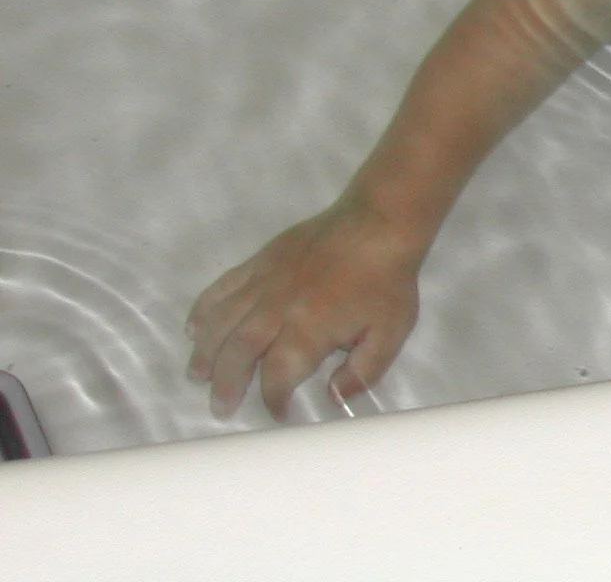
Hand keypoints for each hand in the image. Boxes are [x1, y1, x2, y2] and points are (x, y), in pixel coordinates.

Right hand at [185, 193, 425, 419]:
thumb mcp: (391, 332)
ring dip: (206, 351)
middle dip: (226, 384)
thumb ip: (364, 371)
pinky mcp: (260, 260)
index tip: (278, 412)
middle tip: (220, 407)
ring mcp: (264, 282)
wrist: (379, 222)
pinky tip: (194, 327)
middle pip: (238, 352)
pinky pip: (222, 287)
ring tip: (197, 374)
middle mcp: (278, 308)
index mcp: (309, 330)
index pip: (278, 376)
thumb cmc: (387, 281)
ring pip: (222, 322)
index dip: (274, 399)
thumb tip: (334, 398)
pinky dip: (204, 308)